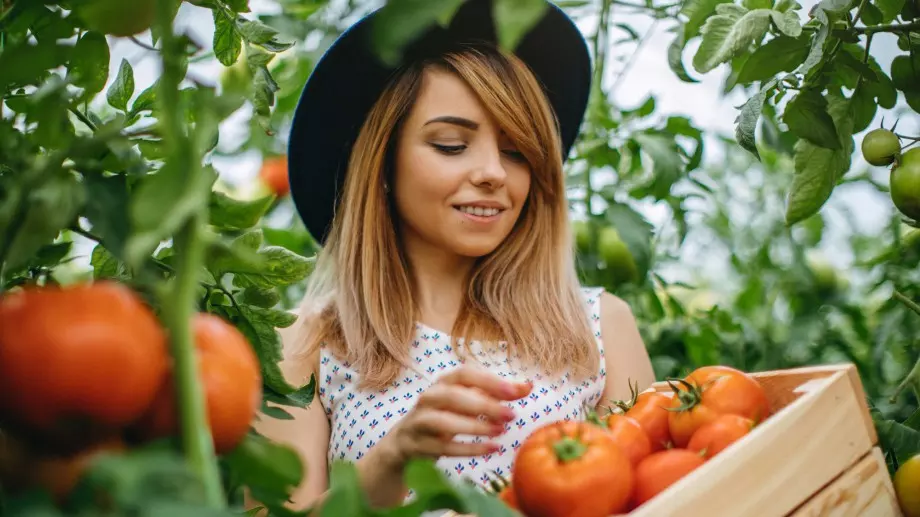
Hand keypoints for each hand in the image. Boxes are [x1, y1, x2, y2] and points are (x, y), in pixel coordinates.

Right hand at [380, 365, 531, 466]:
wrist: (405, 442)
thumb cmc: (445, 416)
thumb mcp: (468, 401)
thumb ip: (497, 393)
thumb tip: (528, 385)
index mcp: (443, 382)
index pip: (464, 373)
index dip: (489, 381)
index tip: (515, 392)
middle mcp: (429, 397)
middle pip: (453, 396)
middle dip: (484, 405)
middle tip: (512, 415)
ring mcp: (419, 421)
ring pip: (443, 421)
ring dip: (474, 426)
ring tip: (500, 432)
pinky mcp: (417, 445)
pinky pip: (442, 448)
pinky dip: (468, 449)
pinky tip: (491, 449)